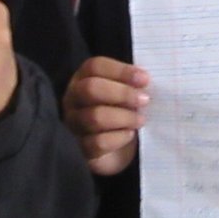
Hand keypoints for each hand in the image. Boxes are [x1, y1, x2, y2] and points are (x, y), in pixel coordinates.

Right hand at [62, 57, 148, 174]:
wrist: (119, 151)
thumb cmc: (124, 113)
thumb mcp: (127, 94)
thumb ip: (133, 83)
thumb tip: (145, 81)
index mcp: (83, 78)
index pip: (95, 66)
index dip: (121, 71)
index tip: (145, 79)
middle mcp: (73, 99)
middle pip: (91, 88)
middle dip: (122, 93)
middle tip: (144, 100)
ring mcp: (74, 124)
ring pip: (95, 117)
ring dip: (124, 117)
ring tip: (140, 120)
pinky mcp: (81, 148)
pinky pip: (99, 142)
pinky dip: (119, 137)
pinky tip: (130, 135)